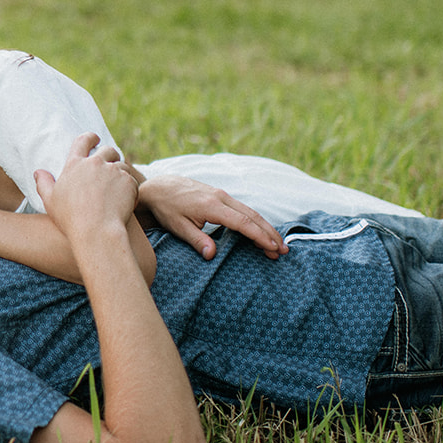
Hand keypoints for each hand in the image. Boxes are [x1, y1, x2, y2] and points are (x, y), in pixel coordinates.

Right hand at [34, 133, 139, 242]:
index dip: (90, 138)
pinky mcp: (128, 182)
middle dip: (111, 155)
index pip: (83, 140)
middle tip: (111, 165)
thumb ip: (43, 183)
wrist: (96, 232)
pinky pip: (132, 181)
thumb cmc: (71, 219)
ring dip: (121, 173)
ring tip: (118, 188)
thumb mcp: (50, 201)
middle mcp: (95, 163)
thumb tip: (38, 172)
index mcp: (75, 164)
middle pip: (108, 150)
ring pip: (122, 166)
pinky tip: (125, 202)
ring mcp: (113, 171)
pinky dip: (130, 188)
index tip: (95, 139)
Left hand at [136, 174, 287, 259]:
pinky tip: (261, 231)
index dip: (259, 235)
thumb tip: (212, 255)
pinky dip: (255, 220)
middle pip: (252, 216)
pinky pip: (243, 208)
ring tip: (277, 245)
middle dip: (269, 233)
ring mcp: (222, 195)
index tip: (272, 247)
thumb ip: (196, 240)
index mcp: (212, 206)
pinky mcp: (220, 196)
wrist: (159, 187)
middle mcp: (221, 197)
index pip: (242, 222)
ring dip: (265, 227)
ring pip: (250, 211)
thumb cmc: (167, 208)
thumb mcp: (178, 226)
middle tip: (283, 251)